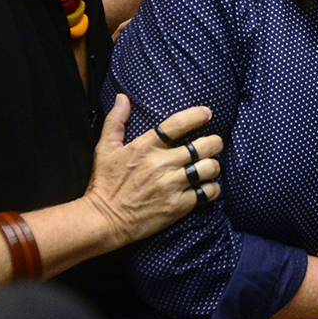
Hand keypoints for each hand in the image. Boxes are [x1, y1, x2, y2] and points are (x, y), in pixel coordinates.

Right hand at [84, 96, 223, 244]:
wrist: (103, 220)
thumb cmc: (104, 183)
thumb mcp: (105, 149)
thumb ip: (115, 121)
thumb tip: (122, 98)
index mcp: (145, 146)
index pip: (178, 124)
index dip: (197, 116)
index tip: (207, 113)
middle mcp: (161, 164)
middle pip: (204, 146)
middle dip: (214, 143)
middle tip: (213, 145)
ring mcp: (171, 185)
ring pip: (210, 168)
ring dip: (214, 166)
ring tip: (209, 166)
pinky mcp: (178, 206)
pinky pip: (208, 192)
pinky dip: (212, 188)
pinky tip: (206, 186)